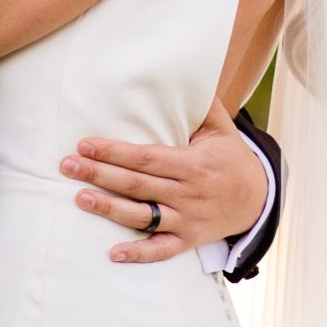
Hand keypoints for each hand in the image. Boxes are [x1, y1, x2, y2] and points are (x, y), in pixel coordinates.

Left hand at [69, 101, 268, 263]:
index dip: (114, 152)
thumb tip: (182, 71)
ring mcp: (187, 219)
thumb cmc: (231, 159)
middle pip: (137, 185)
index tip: (85, 144)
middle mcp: (188, 193)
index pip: (146, 157)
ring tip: (79, 198)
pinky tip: (112, 253)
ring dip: (109, 209)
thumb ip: (202, 105)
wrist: (258, 200)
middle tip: (67, 166)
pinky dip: (138, 254)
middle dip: (100, 174)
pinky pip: (161, 251)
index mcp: (193, 164)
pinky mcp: (188, 240)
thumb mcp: (222, 129)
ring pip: (143, 216)